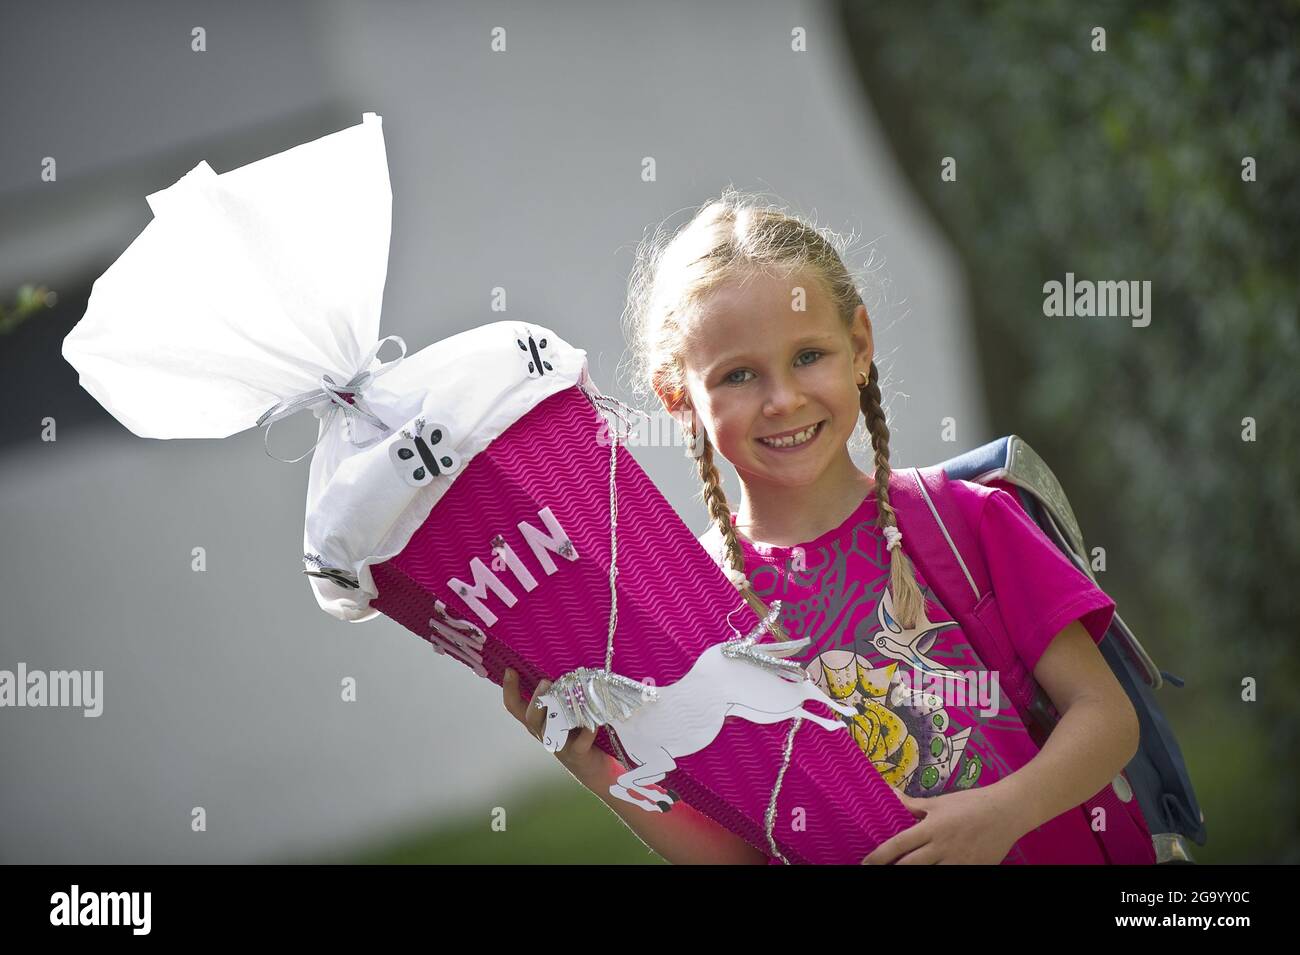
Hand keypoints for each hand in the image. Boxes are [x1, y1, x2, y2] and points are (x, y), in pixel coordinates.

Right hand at [502, 668, 609, 787]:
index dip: (508, 690)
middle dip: (536, 699)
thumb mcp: (564, 713)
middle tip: (545, 682)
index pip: (514, 707)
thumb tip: (561, 664)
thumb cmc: (578, 734)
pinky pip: (579, 743)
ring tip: (566, 696)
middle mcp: (545, 733)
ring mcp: (560, 745)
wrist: (593, 768)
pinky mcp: (578, 754)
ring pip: (550, 730)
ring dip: (557, 713)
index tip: (509, 669)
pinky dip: (587, 732)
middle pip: (530, 718)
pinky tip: (594, 723)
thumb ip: (559, 695)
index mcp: (538, 722)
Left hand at [862, 788, 1022, 864]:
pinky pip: (953, 876)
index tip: (866, 862)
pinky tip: (931, 874)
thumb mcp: (941, 802)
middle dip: (893, 870)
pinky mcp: (973, 869)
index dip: (880, 855)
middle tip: (878, 872)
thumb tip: (892, 794)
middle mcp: (943, 847)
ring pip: (931, 874)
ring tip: (901, 873)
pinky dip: (941, 876)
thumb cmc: (971, 803)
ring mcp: (959, 861)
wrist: (1007, 812)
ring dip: (915, 874)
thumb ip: (915, 805)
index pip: (899, 844)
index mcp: (932, 827)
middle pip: (911, 865)